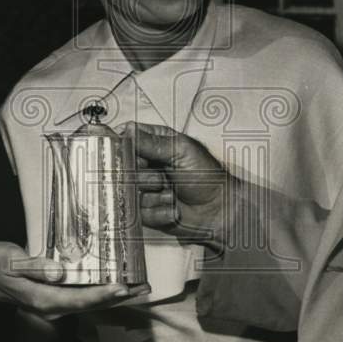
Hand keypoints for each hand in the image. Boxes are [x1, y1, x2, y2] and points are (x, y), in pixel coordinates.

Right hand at [0, 242, 149, 320]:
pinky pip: (85, 298)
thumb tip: (60, 272)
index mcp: (44, 299)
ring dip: (116, 296)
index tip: (122, 287)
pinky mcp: (57, 298)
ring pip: (91, 303)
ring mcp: (56, 304)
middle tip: (144, 288)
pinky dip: (104, 292)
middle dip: (119, 297)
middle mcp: (53, 306)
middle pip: (92, 305)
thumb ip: (36, 267)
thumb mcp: (11, 261)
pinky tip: (117, 285)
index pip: (79, 299)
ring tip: (140, 288)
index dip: (103, 294)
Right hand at [121, 121, 230, 248]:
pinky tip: (172, 208)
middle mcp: (148, 164)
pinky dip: (157, 211)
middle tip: (160, 177)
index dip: (122, 146)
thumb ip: (152, 142)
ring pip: (129, 190)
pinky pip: (138, 211)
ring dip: (152, 194)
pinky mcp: (146, 209)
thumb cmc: (209, 177)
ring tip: (171, 193)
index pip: (127, 138)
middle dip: (142, 175)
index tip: (125, 153)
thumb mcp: (182, 151)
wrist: (220, 211)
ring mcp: (145, 187)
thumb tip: (128, 130)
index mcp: (157, 143)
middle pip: (123, 166)